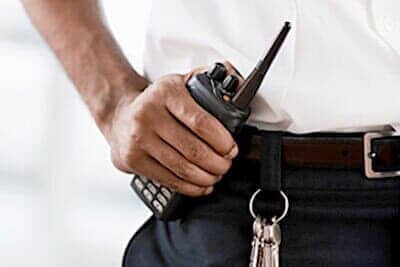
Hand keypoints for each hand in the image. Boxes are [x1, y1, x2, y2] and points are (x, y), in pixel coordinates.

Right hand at [109, 62, 243, 196]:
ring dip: (206, 177)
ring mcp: (139, 139)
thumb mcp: (178, 83)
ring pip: (182, 168)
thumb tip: (233, 76)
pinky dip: (190, 187)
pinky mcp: (133, 160)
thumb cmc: (155, 102)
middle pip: (193, 150)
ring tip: (216, 175)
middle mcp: (148, 114)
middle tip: (226, 164)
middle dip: (218, 163)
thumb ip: (206, 78)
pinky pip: (168, 180)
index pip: (201, 122)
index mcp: (165, 93)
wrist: (120, 115)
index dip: (221, 140)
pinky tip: (200, 185)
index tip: (231, 148)